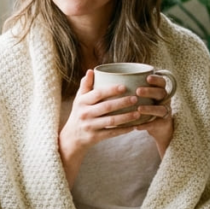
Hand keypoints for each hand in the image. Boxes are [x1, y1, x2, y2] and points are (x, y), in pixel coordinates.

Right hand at [59, 70, 137, 185]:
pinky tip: (133, 126)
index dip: (111, 90)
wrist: (71, 137)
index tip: (124, 86)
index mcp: (82, 101)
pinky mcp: (95, 137)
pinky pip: (111, 133)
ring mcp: (90, 126)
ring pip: (111, 121)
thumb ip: (85, 85)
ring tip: (138, 113)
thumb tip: (91, 70)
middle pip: (106, 107)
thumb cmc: (79, 113)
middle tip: (136, 98)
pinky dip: (123, 130)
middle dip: (122, 102)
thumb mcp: (79, 99)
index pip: (98, 93)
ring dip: (126, 117)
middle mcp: (85, 113)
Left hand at [134, 74, 173, 156]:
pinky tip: (136, 126)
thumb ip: (133, 89)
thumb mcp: (143, 97)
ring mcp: (165, 112)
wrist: (159, 126)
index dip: (156, 79)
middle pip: (161, 93)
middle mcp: (164, 100)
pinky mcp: (163, 124)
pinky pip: (156, 124)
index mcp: (159, 91)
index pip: (161, 82)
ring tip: (138, 109)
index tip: (147, 78)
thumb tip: (109, 80)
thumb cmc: (146, 106)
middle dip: (150, 91)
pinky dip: (146, 125)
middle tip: (138, 91)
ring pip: (161, 109)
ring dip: (149, 108)